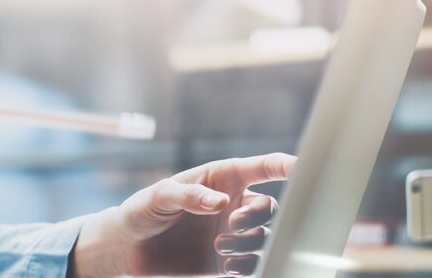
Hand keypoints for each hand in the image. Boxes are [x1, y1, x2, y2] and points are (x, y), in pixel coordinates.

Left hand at [71, 153, 296, 276]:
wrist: (129, 247)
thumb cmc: (143, 210)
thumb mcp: (160, 196)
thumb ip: (189, 195)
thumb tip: (221, 202)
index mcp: (221, 178)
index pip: (262, 168)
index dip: (285, 166)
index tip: (302, 167)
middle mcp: (233, 204)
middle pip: (269, 208)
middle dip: (255, 217)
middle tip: (230, 224)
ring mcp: (232, 233)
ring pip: (264, 237)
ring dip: (248, 242)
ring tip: (218, 245)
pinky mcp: (227, 259)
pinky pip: (252, 263)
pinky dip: (246, 265)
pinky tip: (228, 265)